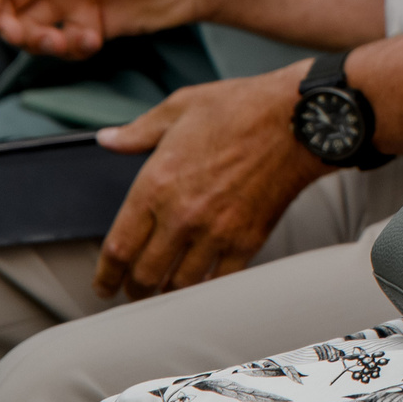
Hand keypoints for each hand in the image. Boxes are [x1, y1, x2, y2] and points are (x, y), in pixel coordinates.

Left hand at [93, 65, 330, 297]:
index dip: (105, 274)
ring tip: (162, 292)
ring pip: (179, 285)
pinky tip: (199, 286)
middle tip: (131, 292)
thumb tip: (108, 140)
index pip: (118, 248)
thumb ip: (138, 131)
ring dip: (166, 294)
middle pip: (144, 275)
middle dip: (133, 290)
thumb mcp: (181, 107)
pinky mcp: (247, 241)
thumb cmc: (242, 108)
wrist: (298, 120)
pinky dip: (205, 290)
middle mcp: (181, 215)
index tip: (104, 282)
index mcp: (156, 184)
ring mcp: (216, 232)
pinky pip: (219, 282)